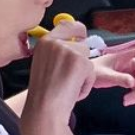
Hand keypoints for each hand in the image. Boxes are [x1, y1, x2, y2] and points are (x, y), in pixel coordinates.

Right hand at [21, 19, 95, 134]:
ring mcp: (68, 51)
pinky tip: (72, 92)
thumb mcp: (43, 65)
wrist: (43, 111)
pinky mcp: (80, 62)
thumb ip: (56, 52)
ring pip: (88, 58)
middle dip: (81, 61)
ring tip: (67, 87)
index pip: (67, 24)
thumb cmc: (43, 95)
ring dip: (83, 74)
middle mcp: (55, 42)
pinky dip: (85, 85)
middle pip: (82, 43)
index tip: (80, 36)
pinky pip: (92, 72)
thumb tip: (75, 43)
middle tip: (67, 78)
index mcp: (44, 42)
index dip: (77, 31)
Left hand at [91, 45, 134, 105]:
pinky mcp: (130, 77)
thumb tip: (132, 82)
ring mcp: (130, 68)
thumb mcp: (105, 76)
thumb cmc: (94, 72)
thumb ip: (119, 78)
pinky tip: (127, 101)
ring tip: (127, 101)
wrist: (87, 77)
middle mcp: (130, 59)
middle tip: (132, 95)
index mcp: (124, 53)